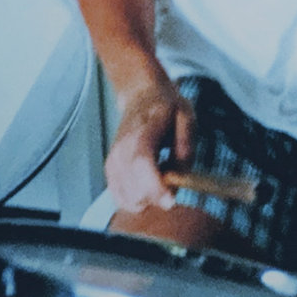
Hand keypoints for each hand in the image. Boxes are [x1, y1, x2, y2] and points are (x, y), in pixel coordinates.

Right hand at [103, 79, 195, 212]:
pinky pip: (122, 199)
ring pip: (129, 200)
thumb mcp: (186, 116)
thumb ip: (185, 145)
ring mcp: (112, 162)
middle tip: (172, 174)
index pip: (142, 165)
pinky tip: (149, 181)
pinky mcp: (110, 171)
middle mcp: (120, 151)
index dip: (155, 188)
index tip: (171, 201)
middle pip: (135, 191)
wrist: (141, 96)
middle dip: (158, 195)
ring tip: (161, 172)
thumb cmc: (166, 106)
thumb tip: (180, 176)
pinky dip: (139, 198)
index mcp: (141, 134)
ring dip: (149, 197)